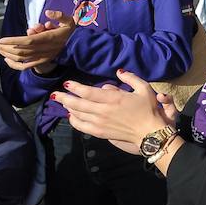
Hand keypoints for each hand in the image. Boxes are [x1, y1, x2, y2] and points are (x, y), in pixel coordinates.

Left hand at [0, 11, 74, 70]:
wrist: (77, 45)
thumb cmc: (70, 31)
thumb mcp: (68, 20)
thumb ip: (59, 16)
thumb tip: (48, 13)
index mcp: (48, 38)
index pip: (27, 40)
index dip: (13, 41)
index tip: (1, 39)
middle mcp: (43, 49)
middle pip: (20, 50)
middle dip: (6, 47)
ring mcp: (42, 57)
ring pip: (21, 57)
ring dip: (7, 54)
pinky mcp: (41, 61)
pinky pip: (25, 66)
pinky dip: (14, 65)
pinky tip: (6, 60)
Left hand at [53, 69, 171, 154]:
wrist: (150, 132)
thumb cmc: (149, 109)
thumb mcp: (144, 88)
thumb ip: (130, 78)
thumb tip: (119, 71)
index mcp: (113, 98)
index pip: (87, 92)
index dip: (75, 87)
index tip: (67, 83)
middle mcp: (103, 111)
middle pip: (77, 103)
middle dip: (64, 98)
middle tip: (55, 94)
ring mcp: (100, 123)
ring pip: (78, 114)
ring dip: (68, 108)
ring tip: (62, 102)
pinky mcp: (100, 133)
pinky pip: (82, 127)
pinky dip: (74, 121)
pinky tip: (71, 116)